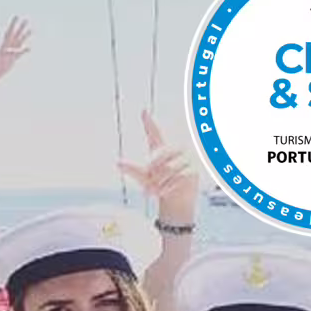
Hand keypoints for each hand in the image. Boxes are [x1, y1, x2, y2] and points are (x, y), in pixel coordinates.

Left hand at [117, 111, 197, 227]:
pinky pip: (178, 177)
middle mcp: (175, 149)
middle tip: (145, 186)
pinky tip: (162, 193)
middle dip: (150, 173)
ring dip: (158, 183)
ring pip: (168, 169)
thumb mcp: (143, 178)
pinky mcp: (193, 169)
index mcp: (161, 148)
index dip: (149, 122)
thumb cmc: (159, 184)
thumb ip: (132, 169)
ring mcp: (186, 158)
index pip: (155, 132)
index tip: (143, 111)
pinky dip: (167, 187)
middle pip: (159, 157)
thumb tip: (117, 162)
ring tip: (152, 191)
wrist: (176, 199)